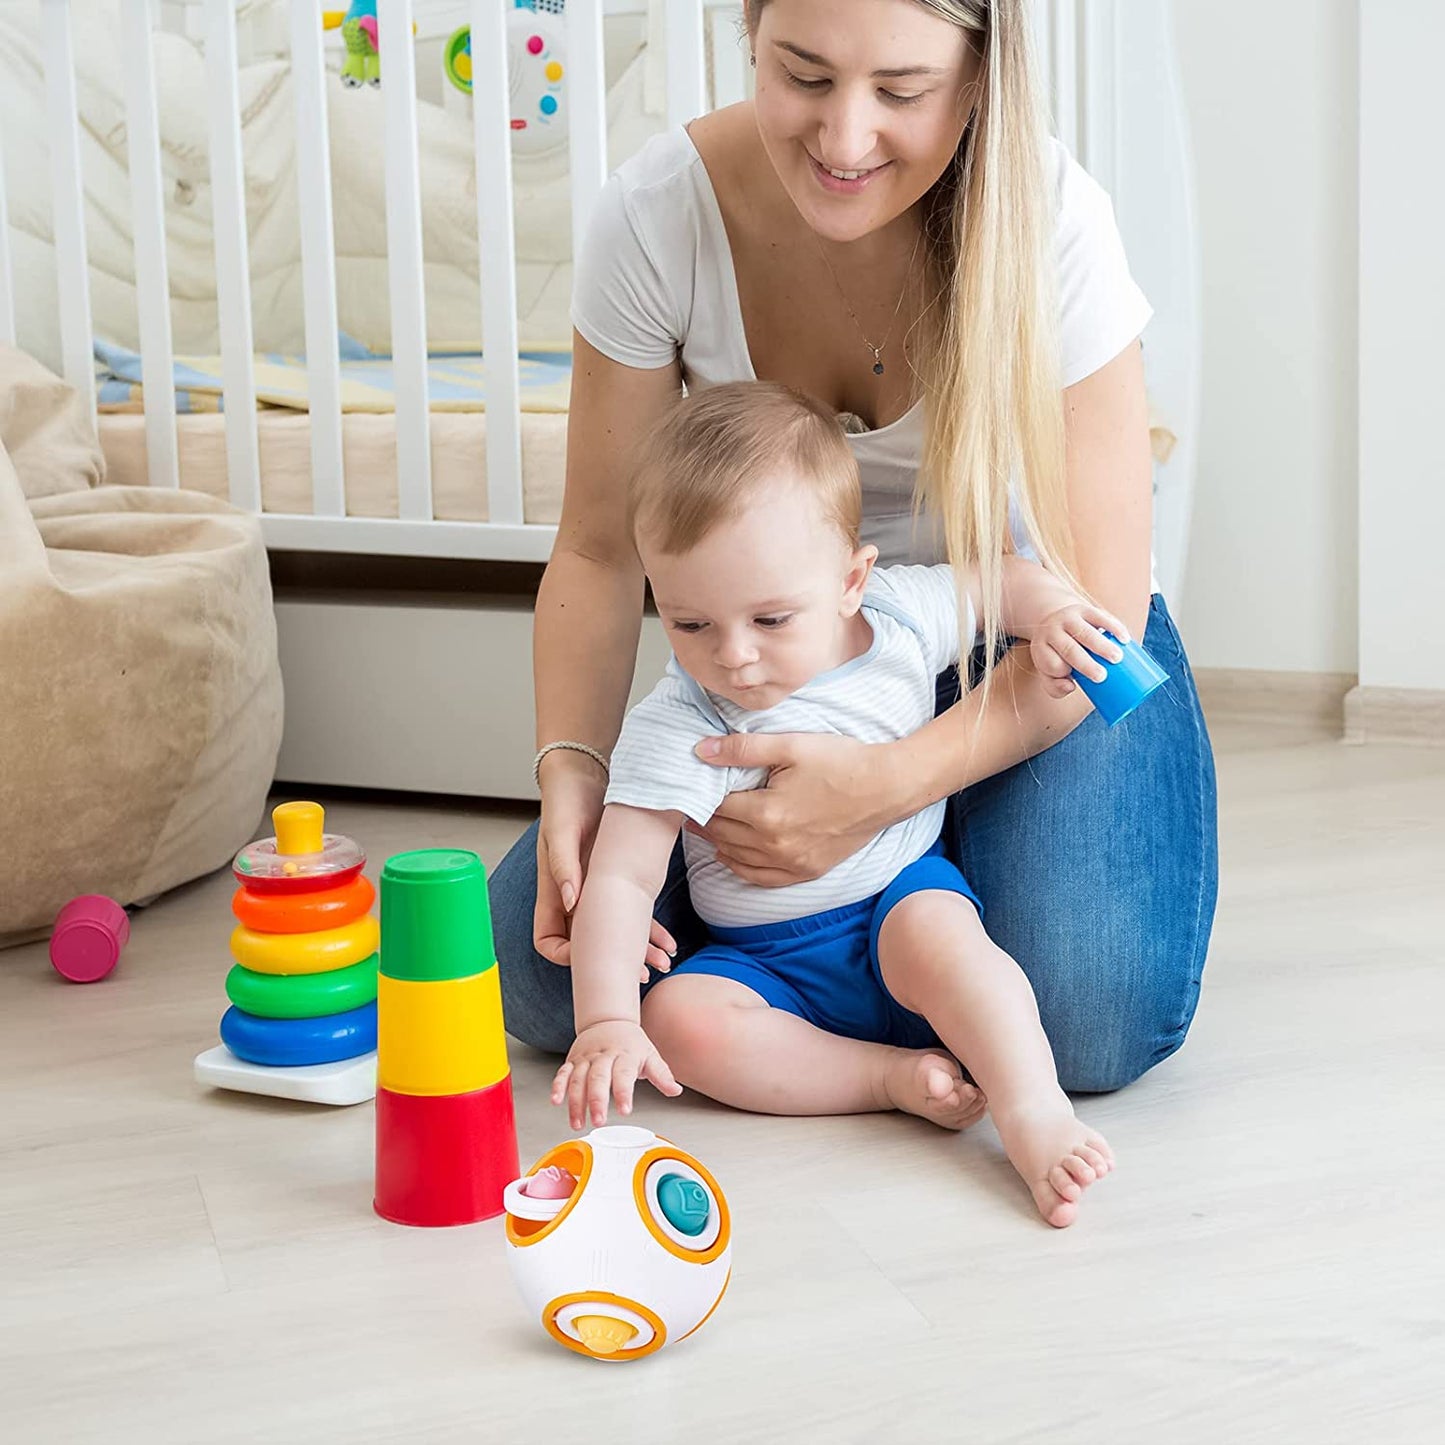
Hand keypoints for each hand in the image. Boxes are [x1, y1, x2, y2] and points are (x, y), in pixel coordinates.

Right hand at [534, 753, 675, 979]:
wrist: (586, 775)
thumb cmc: (567, 801)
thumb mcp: (563, 830)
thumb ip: (564, 864)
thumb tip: (570, 901)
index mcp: (551, 890)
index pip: (548, 941)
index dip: (566, 955)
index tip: (591, 957)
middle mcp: (572, 896)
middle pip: (588, 944)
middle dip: (614, 960)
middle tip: (643, 972)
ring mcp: (594, 890)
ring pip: (614, 932)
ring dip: (638, 948)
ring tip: (664, 960)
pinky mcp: (616, 879)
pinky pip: (631, 912)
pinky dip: (649, 927)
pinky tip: (669, 939)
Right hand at [552, 1019, 681, 1128]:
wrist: (609, 1020)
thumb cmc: (631, 1043)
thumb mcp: (650, 1055)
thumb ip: (662, 1075)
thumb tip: (675, 1090)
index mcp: (625, 1055)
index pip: (624, 1074)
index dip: (623, 1092)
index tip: (624, 1109)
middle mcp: (604, 1056)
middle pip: (598, 1078)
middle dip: (597, 1100)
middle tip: (598, 1120)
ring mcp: (587, 1058)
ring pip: (578, 1079)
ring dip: (576, 1102)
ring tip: (577, 1122)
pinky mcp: (573, 1060)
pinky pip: (563, 1073)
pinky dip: (558, 1086)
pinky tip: (556, 1100)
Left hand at [689, 732, 892, 885]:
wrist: (887, 787)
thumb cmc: (842, 762)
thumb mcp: (791, 746)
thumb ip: (742, 748)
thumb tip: (700, 751)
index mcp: (767, 813)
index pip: (716, 808)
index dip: (701, 796)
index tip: (692, 787)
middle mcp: (775, 845)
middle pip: (723, 834)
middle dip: (705, 818)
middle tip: (692, 804)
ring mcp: (792, 863)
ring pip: (737, 858)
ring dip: (717, 842)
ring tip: (705, 825)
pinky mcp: (807, 871)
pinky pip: (761, 878)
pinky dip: (740, 868)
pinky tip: (729, 855)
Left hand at [1027, 603, 1129, 698]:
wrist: (1053, 620)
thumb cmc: (1054, 654)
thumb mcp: (1047, 671)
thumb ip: (1055, 687)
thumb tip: (1070, 687)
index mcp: (1041, 647)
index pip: (1051, 663)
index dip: (1062, 672)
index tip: (1074, 681)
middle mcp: (1053, 631)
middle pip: (1069, 649)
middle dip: (1085, 663)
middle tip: (1101, 676)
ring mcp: (1069, 618)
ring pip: (1085, 633)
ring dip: (1102, 646)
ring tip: (1117, 658)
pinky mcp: (1084, 610)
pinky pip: (1100, 617)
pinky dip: (1113, 628)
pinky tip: (1124, 638)